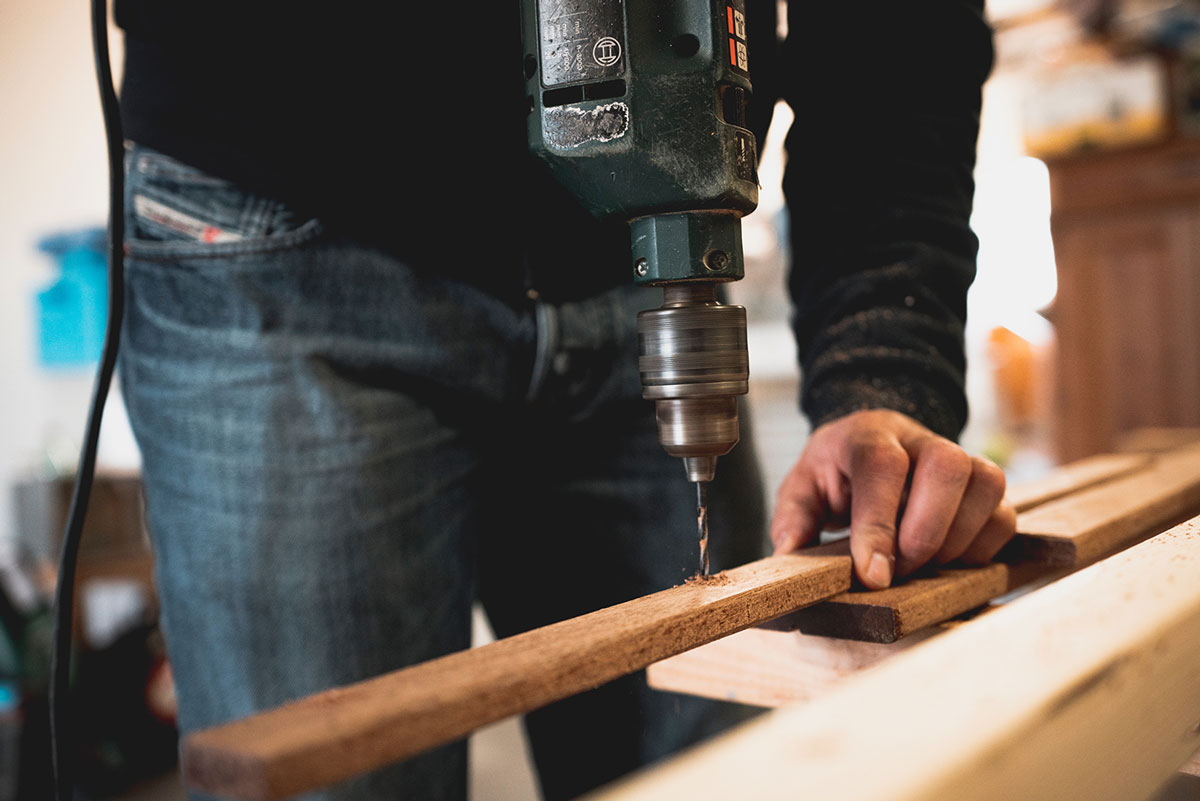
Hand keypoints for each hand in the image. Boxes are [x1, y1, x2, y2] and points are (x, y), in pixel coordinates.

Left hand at [770, 409, 1015, 589]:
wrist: (874, 445)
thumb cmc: (837, 474)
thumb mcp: (803, 488)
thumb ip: (793, 517)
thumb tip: (792, 552)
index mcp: (869, 435)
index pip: (881, 466)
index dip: (879, 524)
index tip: (874, 575)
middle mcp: (921, 439)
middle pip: (947, 466)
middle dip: (925, 532)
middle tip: (899, 570)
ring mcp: (961, 458)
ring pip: (987, 485)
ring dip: (956, 542)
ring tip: (920, 565)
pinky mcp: (986, 488)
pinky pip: (1004, 516)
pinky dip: (980, 549)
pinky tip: (947, 560)